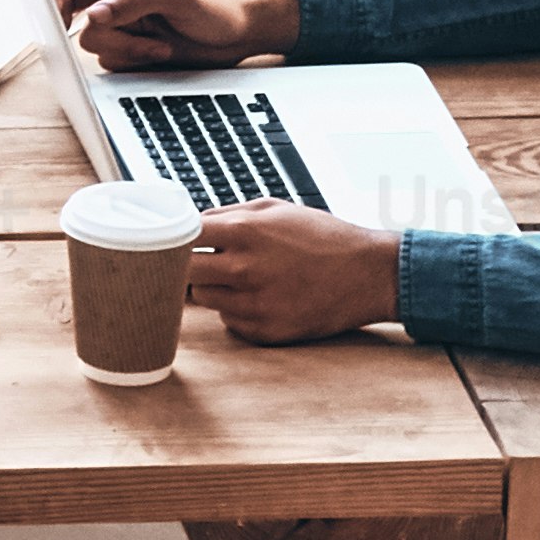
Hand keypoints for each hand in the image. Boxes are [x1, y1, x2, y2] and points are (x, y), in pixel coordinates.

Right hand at [53, 0, 301, 71]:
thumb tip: (94, 15)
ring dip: (124, 48)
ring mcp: (118, 19)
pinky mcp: (126, 43)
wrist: (241, 31)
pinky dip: (132, 59)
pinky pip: (107, 58)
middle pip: (71, 11)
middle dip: (97, 29)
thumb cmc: (218, 3)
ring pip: (90, 41)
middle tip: (115, 35)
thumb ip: (134, 1)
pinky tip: (159, 52)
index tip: (57, 20)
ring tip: (158, 44)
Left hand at [186, 204, 406, 343]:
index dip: (172, 238)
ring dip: (211, 288)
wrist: (369, 274)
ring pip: (201, 299)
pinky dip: (235, 310)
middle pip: (180, 273)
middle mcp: (245, 269)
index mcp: (245, 232)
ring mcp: (254, 304)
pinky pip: (227, 321)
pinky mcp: (264, 331)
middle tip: (195, 262)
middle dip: (183, 267)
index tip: (170, 240)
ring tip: (240, 277)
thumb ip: (226, 214)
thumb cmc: (322, 236)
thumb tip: (186, 224)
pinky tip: (260, 298)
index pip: (179, 236)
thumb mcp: (274, 208)